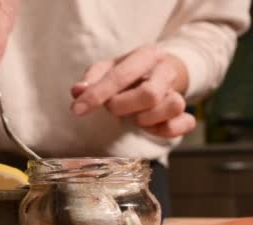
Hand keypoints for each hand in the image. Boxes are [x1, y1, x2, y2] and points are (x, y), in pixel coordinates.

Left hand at [70, 45, 195, 138]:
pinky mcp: (186, 113)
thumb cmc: (125, 74)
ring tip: (133, 116)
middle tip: (112, 108)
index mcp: (146, 55)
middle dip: (123, 106)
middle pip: (150, 94)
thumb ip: (91, 80)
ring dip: (146, 119)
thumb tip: (78, 90)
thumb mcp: (106, 69)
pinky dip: (164, 130)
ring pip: (173, 106)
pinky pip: (185, 124)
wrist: (156, 74)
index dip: (97, 95)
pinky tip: (149, 127)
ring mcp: (178, 92)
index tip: (77, 110)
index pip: (121, 76)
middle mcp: (165, 71)